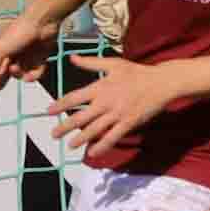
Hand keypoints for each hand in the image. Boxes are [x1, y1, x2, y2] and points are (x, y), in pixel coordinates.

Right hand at [0, 9, 56, 90]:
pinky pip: (34, 73)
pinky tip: (32, 71)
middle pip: (2, 73)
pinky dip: (34, 74)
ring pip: (19, 75)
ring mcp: (23, 57)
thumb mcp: (0, 49)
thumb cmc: (18, 31)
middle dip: (3, 79)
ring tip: (17, 67)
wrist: (42, 24)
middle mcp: (9, 53)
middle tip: (1, 85)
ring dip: (19, 74)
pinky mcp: (36, 59)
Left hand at [48, 54, 175, 154]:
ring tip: (70, 145)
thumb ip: (90, 62)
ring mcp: (117, 114)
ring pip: (94, 130)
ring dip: (80, 139)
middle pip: (80, 117)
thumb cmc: (135, 72)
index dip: (60, 105)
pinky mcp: (128, 123)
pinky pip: (112, 137)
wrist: (160, 82)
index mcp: (100, 87)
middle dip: (65, 127)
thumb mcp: (112, 63)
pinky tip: (92, 153)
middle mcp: (106, 102)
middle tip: (54, 134)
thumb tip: (71, 57)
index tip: (48, 111)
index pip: (75, 97)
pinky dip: (101, 146)